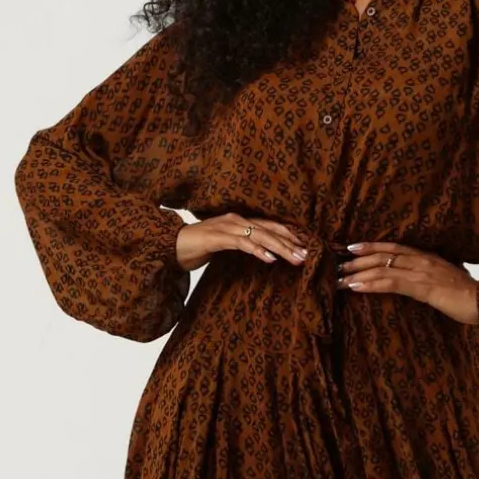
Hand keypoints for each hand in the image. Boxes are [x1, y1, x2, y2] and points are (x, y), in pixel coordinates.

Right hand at [175, 213, 309, 272]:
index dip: (289, 235)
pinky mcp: (218, 238)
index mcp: (240, 220)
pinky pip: (242, 243)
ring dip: (280, 248)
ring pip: (260, 235)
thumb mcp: (226, 244)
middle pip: (270, 230)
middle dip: (290, 243)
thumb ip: (243, 243)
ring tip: (295, 258)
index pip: (270, 225)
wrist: (172, 245)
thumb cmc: (200, 246)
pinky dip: (258, 250)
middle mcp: (237, 219)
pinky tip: (270, 259)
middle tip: (306, 254)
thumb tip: (264, 252)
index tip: (304, 246)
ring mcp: (227, 227)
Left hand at [336, 241, 478, 324]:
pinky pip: (392, 283)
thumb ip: (432, 277)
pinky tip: (356, 286)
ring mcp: (422, 272)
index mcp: (428, 257)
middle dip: (359, 259)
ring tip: (339, 278)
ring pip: (383, 267)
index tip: (352, 247)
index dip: (372, 246)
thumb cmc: (470, 296)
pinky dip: (371, 283)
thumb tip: (419, 282)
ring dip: (358, 272)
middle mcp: (422, 260)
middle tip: (337, 263)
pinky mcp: (423, 287)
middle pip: (384, 255)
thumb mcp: (448, 281)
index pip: (394, 247)